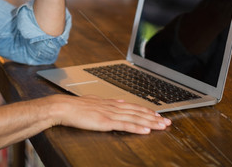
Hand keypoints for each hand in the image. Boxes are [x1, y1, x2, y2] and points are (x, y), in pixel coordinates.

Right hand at [49, 94, 171, 133]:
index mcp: (110, 103)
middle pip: (137, 112)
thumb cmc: (74, 107)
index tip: (157, 114)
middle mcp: (113, 107)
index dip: (146, 110)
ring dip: (150, 122)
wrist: (63, 107)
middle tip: (167, 121)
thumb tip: (119, 101)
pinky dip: (137, 128)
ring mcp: (110, 114)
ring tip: (162, 126)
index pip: (132, 106)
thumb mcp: (93, 101)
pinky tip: (146, 131)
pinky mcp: (106, 122)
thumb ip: (107, 102)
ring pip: (135, 118)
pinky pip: (125, 125)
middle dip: (153, 117)